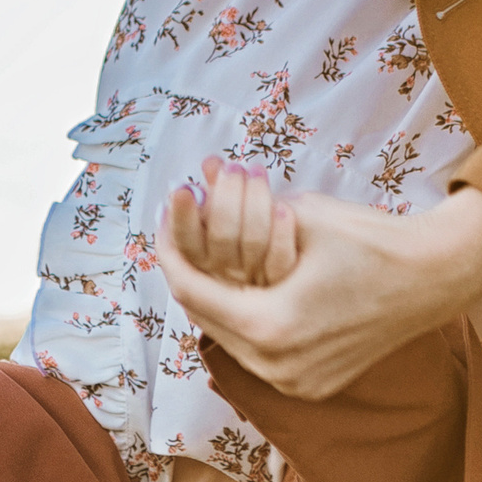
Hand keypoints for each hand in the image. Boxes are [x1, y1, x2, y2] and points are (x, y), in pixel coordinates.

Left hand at [159, 182, 481, 399]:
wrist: (438, 277)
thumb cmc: (374, 238)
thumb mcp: (302, 213)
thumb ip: (241, 212)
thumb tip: (197, 187)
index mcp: (271, 328)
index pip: (192, 292)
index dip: (171, 250)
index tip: (167, 218)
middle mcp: (277, 368)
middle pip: (206, 320)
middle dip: (192, 273)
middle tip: (183, 232)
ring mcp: (295, 384)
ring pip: (230, 340)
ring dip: (217, 299)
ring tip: (210, 258)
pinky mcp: (311, 386)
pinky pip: (259, 354)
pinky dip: (246, 320)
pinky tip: (245, 287)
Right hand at [165, 158, 303, 286]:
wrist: (299, 317)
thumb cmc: (249, 268)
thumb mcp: (221, 242)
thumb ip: (214, 204)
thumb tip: (210, 163)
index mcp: (201, 274)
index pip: (182, 245)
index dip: (182, 215)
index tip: (186, 185)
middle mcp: (226, 284)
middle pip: (219, 238)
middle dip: (225, 195)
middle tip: (231, 168)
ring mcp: (258, 287)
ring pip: (251, 243)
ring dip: (254, 200)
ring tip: (256, 172)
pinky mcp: (291, 288)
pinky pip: (282, 259)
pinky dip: (281, 229)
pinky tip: (284, 206)